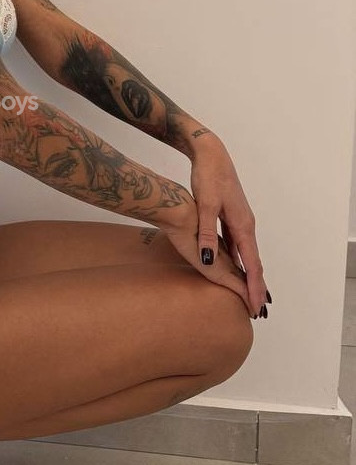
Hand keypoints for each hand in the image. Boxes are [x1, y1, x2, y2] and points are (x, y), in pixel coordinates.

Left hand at [189, 136, 269, 316]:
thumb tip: (210, 261)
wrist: (210, 154)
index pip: (252, 264)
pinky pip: (238, 245)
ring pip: (247, 254)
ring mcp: (240, 220)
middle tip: (258, 310)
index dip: (254, 287)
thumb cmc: (208, 177)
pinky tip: (235, 267)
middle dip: (257, 287)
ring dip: (250, 275)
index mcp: (243, 225)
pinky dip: (240, 260)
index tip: (256, 307)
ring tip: (250, 294)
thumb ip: (207, 234)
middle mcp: (246, 225)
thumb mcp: (205, 206)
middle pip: (254, 262)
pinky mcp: (231, 215)